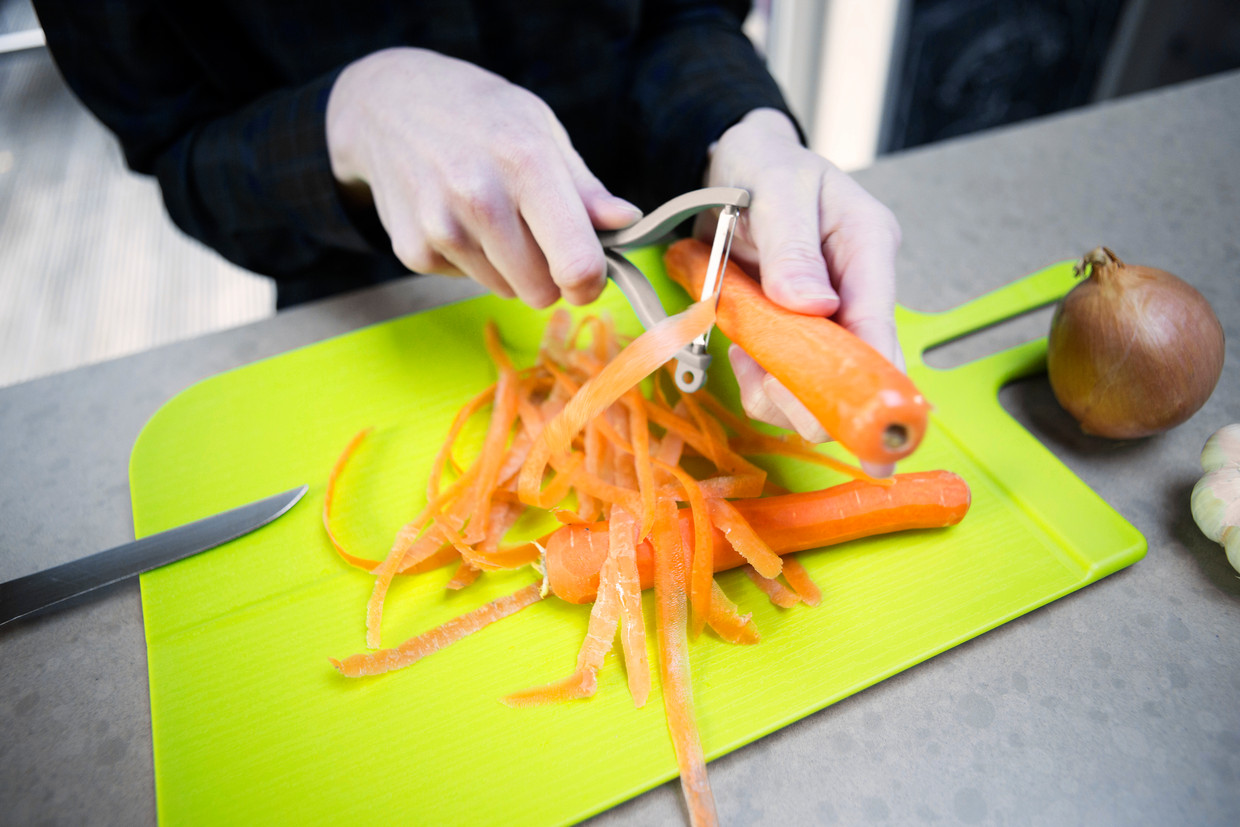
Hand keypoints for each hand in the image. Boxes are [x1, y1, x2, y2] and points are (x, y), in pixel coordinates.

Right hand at [326, 48, 640, 307]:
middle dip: (549, 274)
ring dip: (509, 265)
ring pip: (507, 289)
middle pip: (542, 291)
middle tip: (537, 234)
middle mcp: (480, 199)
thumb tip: (627, 221)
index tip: (589, 277)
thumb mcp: (540, 129)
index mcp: (526, 163)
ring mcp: (442, 228)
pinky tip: (456, 216)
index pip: (576, 263)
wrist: (386, 104)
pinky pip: (468, 281)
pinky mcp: (413, 251)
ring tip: (490, 213)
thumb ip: (585, 187)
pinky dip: (471, 260)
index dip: (591, 283)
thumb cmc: (479, 114)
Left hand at [701, 108, 902, 471]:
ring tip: (743, 344)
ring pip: (814, 387)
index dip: (876, 381)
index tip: (871, 430)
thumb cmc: (763, 165)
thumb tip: (812, 304)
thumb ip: (791, 243)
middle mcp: (854, 291)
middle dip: (810, 392)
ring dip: (772, 386)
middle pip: (853, 371)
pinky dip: (754, 378)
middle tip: (764, 381)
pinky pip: (779, 380)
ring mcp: (825, 319)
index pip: (878, 325)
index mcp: (867, 248)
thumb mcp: (776, 187)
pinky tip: (742, 347)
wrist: (731, 167)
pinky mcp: (793, 336)